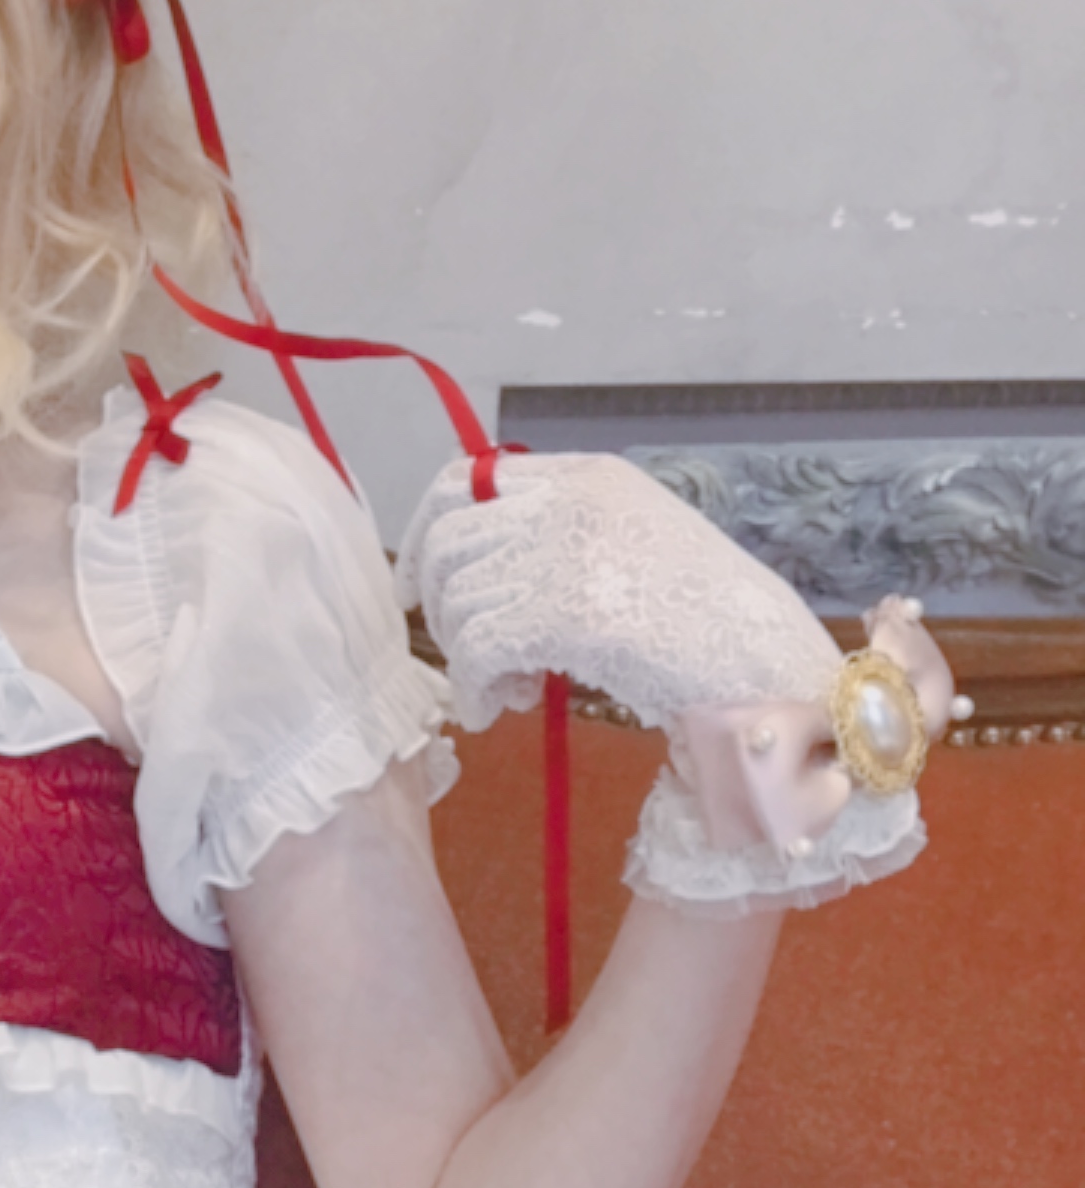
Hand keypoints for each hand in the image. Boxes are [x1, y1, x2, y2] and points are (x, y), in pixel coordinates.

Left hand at [396, 451, 841, 747]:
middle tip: (470, 654)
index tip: (419, 584)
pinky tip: (496, 710)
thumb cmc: (708, 623)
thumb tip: (475, 567)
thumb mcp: (635, 546)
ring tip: (508, 689)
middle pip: (449, 539)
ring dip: (467, 656)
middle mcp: (572, 501)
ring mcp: (569, 552)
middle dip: (441, 605)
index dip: (428, 532)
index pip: (468, 478)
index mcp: (589, 477)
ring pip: (459, 599)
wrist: (767, 662)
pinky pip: (477, 648)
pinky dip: (473, 689)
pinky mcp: (565, 610)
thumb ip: (566, 539)